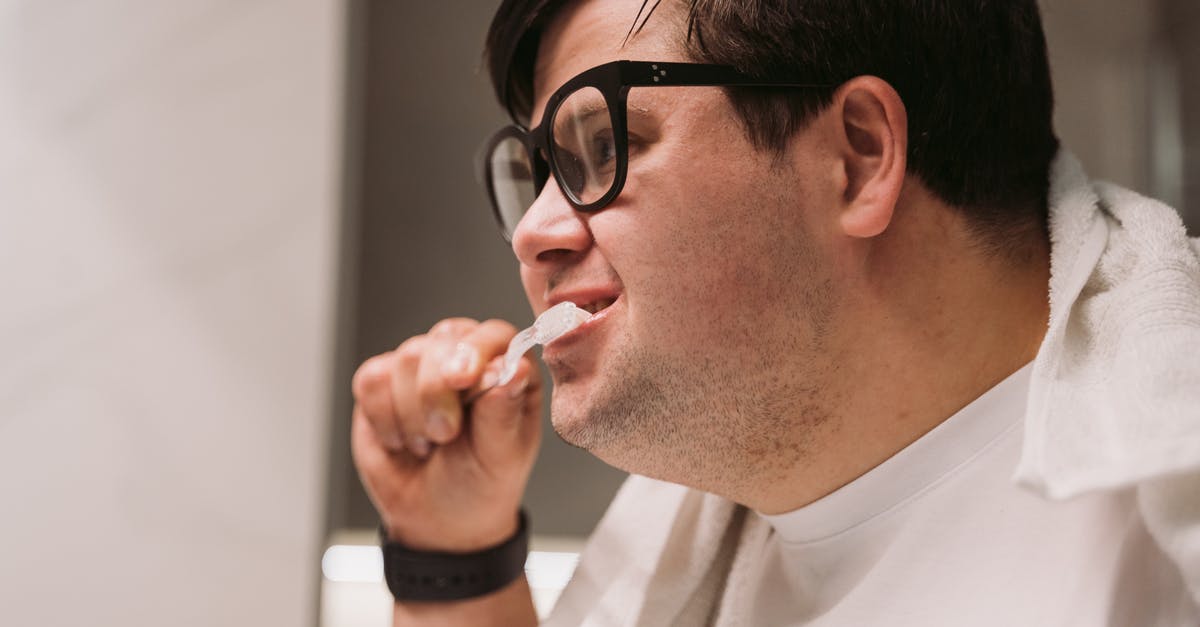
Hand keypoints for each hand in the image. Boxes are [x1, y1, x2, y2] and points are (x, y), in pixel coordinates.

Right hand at [351, 318, 541, 551]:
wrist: (436, 519)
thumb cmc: (480, 482)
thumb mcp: (501, 456)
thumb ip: (503, 411)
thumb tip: (514, 369)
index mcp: (506, 370)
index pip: (493, 335)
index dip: (475, 351)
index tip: (461, 381)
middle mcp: (466, 359)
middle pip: (443, 340)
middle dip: (437, 393)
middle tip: (445, 435)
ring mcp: (421, 368)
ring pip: (405, 358)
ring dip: (413, 413)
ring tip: (429, 443)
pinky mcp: (382, 383)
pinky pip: (371, 379)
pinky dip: (383, 418)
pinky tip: (401, 439)